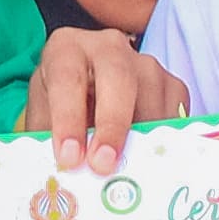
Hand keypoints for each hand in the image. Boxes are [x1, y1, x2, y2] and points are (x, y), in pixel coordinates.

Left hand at [28, 24, 165, 169]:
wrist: (86, 91)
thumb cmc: (61, 104)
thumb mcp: (44, 116)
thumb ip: (50, 140)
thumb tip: (64, 172)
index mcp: (66, 49)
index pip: (68, 79)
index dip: (68, 120)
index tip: (69, 157)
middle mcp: (108, 47)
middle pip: (118, 78)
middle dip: (112, 125)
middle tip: (103, 165)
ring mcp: (144, 63)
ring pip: (151, 98)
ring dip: (141, 139)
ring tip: (128, 172)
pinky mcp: (170, 83)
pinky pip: (174, 112)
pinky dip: (164, 139)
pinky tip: (148, 159)